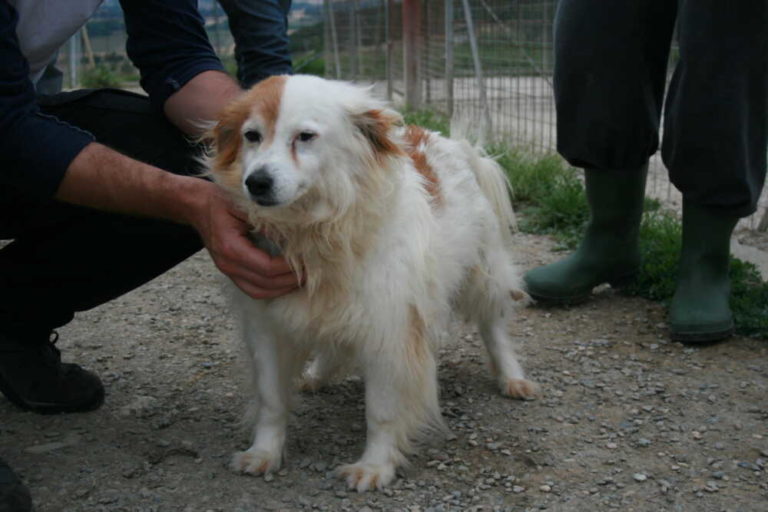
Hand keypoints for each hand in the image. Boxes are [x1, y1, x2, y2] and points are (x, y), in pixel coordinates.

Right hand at [191, 182, 298, 298]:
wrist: (196, 205)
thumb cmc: (221, 201)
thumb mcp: (245, 205)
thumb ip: (267, 220)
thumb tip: (294, 234)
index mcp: (231, 248)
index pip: (266, 268)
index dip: (289, 268)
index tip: (306, 260)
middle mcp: (228, 265)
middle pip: (265, 285)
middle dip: (290, 281)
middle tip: (312, 273)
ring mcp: (227, 271)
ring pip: (259, 292)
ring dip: (282, 289)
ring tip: (302, 280)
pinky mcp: (231, 272)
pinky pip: (253, 288)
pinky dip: (271, 288)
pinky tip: (286, 281)